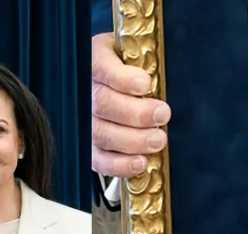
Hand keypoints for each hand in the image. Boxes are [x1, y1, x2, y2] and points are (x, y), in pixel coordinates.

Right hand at [91, 33, 171, 177]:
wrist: (115, 81)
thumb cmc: (130, 66)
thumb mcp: (137, 54)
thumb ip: (145, 60)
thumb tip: (162, 75)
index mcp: (95, 61)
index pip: (101, 68)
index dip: (122, 79)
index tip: (145, 84)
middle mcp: (84, 92)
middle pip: (102, 103)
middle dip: (136, 113)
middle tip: (162, 115)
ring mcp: (84, 120)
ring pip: (101, 133)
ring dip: (132, 140)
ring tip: (157, 140)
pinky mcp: (89, 146)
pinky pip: (98, 159)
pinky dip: (120, 164)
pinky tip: (140, 162)